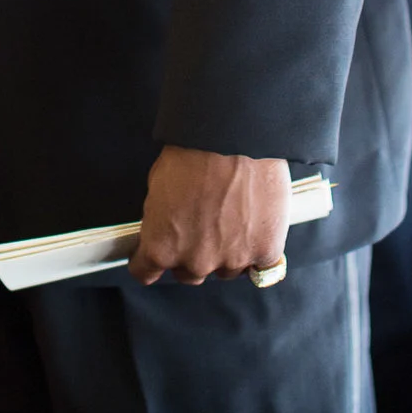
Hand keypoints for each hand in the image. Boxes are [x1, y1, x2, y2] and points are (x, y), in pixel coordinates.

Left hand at [128, 145, 290, 285]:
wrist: (233, 139)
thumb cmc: (192, 154)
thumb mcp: (156, 186)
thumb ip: (160, 218)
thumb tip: (165, 224)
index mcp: (161, 247)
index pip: (146, 272)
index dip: (147, 262)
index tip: (152, 258)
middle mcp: (195, 262)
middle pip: (189, 273)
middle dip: (191, 254)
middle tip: (200, 226)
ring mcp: (232, 260)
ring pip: (226, 271)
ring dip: (226, 253)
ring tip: (232, 220)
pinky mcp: (265, 252)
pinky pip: (262, 268)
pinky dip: (259, 254)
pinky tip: (257, 232)